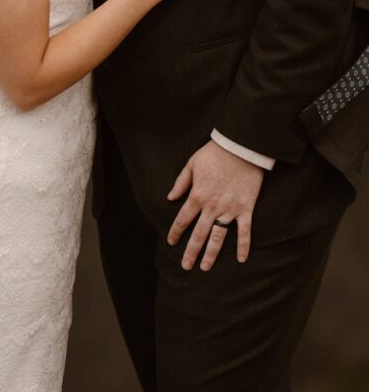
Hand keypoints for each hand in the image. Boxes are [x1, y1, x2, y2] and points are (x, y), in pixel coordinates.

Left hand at [166, 141, 263, 269]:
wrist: (240, 147)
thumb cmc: (214, 153)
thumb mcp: (191, 164)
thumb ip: (180, 183)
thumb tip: (170, 198)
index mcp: (197, 195)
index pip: (183, 219)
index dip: (176, 232)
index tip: (171, 243)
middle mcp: (211, 206)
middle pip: (199, 234)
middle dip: (191, 251)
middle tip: (185, 266)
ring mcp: (229, 209)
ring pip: (218, 237)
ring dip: (211, 254)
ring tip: (205, 268)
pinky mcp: (245, 208)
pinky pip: (244, 231)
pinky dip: (243, 246)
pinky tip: (241, 260)